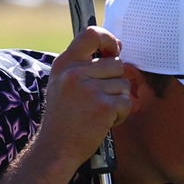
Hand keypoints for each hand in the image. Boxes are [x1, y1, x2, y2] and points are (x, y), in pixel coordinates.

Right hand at [37, 25, 132, 166]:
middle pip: (116, 64)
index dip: (109, 39)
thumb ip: (82, 65)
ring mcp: (89, 89)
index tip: (114, 49)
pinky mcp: (103, 106)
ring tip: (99, 112)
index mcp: (65, 63)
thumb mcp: (62, 83)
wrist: (56, 149)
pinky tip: (105, 121)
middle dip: (116, 82)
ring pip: (124, 84)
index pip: (91, 34)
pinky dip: (121, 114)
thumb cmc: (63, 118)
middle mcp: (75, 72)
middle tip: (100, 99)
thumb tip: (116, 49)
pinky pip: (126, 102)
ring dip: (118, 100)